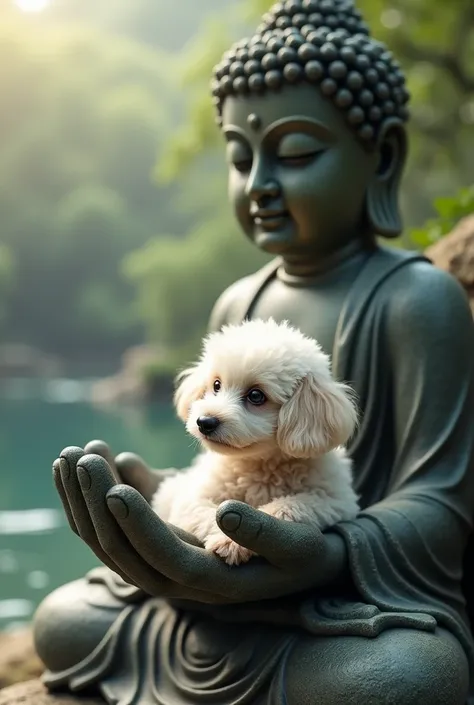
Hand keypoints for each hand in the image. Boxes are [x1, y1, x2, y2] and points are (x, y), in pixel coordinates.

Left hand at [54, 445, 348, 603]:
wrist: (304, 554)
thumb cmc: (307, 550)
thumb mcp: (299, 544)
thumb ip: (266, 533)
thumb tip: (226, 515)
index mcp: (212, 583)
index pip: (162, 562)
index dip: (137, 529)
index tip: (117, 490)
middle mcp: (180, 578)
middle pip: (123, 550)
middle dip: (98, 505)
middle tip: (83, 458)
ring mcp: (167, 557)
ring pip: (112, 536)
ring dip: (89, 497)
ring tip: (74, 454)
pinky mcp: (164, 534)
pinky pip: (122, 520)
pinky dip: (103, 491)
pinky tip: (98, 456)